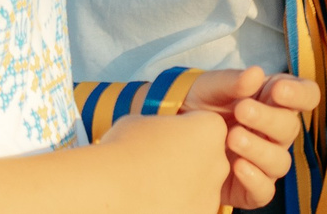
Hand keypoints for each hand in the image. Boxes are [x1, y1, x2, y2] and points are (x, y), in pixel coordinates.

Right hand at [90, 108, 229, 213]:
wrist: (106, 190)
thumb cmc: (120, 151)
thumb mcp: (143, 121)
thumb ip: (163, 126)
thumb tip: (161, 134)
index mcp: (211, 129)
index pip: (205, 129)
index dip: (182, 134)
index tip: (161, 142)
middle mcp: (220, 162)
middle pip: (208, 160)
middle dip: (187, 164)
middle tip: (155, 169)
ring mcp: (211, 195)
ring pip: (200, 189)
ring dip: (182, 189)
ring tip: (148, 190)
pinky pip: (190, 209)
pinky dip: (175, 207)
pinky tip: (150, 203)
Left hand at [182, 66, 320, 208]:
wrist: (171, 136)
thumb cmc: (199, 104)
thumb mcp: (211, 87)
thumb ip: (233, 81)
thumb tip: (255, 73)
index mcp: (275, 100)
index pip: (307, 96)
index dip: (300, 94)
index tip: (278, 90)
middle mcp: (275, 132)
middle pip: (291, 128)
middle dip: (268, 119)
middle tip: (242, 110)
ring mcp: (264, 160)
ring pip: (280, 161)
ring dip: (259, 150)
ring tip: (232, 138)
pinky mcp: (249, 187)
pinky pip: (265, 191)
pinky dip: (255, 180)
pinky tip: (236, 166)